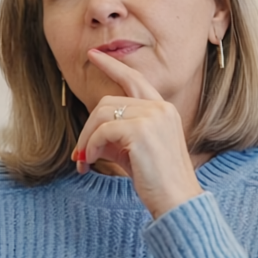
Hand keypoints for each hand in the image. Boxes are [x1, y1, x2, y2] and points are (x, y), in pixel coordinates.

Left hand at [73, 49, 203, 217]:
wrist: (177, 202)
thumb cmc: (157, 182)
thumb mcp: (135, 151)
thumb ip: (118, 135)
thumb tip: (90, 136)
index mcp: (163, 109)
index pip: (134, 79)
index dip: (112, 65)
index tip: (92, 55)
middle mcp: (160, 108)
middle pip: (109, 101)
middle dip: (88, 126)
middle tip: (80, 152)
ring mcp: (152, 118)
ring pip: (102, 114)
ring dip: (87, 139)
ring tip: (84, 160)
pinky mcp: (141, 132)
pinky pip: (103, 131)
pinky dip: (92, 146)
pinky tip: (91, 162)